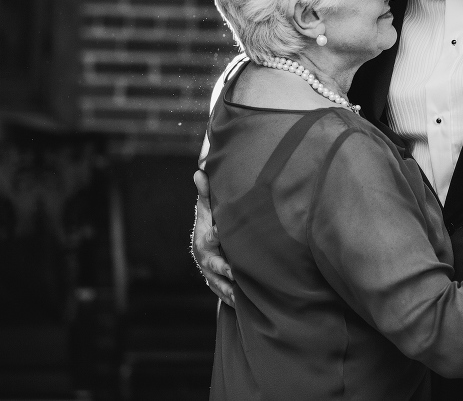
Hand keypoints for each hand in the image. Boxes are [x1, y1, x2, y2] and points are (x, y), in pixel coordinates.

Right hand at [191, 169, 234, 306]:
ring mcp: (210, 275)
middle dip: (224, 270)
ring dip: (231, 290)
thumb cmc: (211, 222)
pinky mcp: (218, 286)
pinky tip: (250, 305)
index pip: (209, 238)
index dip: (216, 236)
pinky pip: (225, 295)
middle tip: (237, 273)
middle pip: (214, 266)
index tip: (222, 237)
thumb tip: (199, 170)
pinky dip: (235, 301)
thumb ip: (206, 193)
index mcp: (204, 239)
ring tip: (245, 296)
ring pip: (219, 284)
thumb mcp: (208, 208)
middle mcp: (205, 259)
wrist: (208, 245)